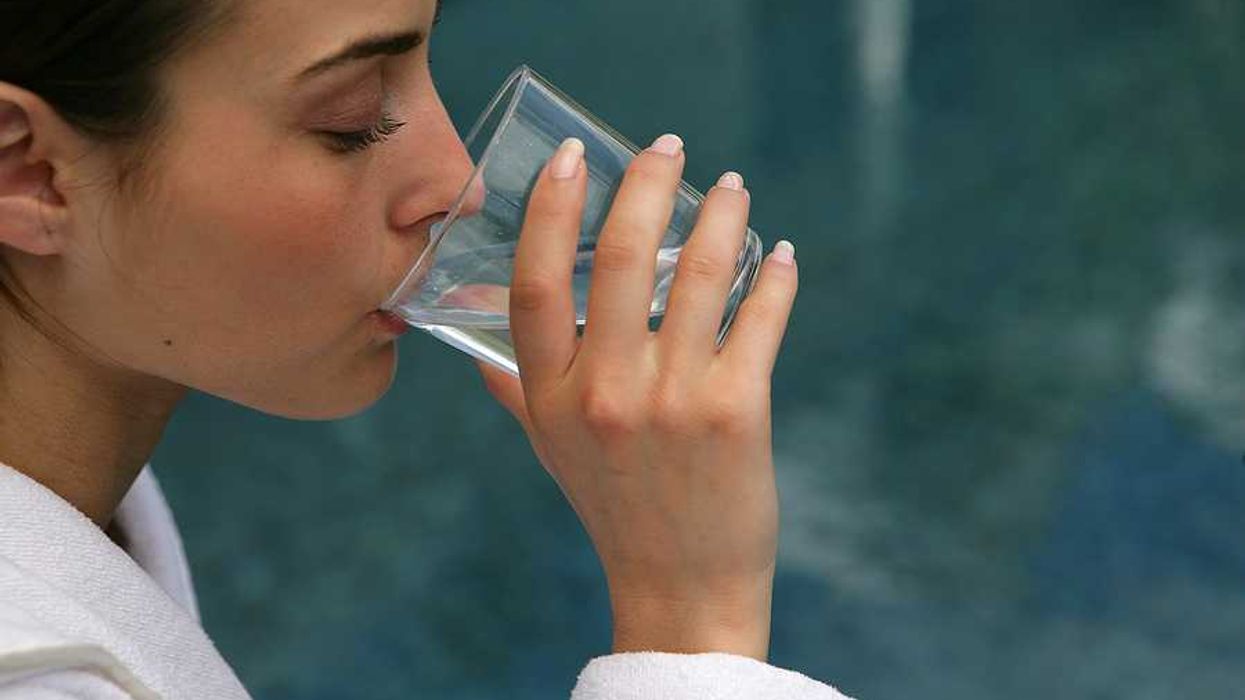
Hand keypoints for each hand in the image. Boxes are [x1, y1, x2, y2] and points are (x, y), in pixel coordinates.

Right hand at [476, 134, 797, 660]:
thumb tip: (479, 350)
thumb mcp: (551, 450)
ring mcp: (672, 401)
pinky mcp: (736, 412)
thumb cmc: (615, 507)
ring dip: (720, 217)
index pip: (534, 284)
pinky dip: (775, 279)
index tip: (575, 158)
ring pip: (698, 276)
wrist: (682, 587)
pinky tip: (780, 256)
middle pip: (616, 259)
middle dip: (646, 185)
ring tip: (731, 188)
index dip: (550, 210)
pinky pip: (759, 320)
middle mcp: (604, 393)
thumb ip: (517, 392)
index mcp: (550, 396)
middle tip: (668, 149)